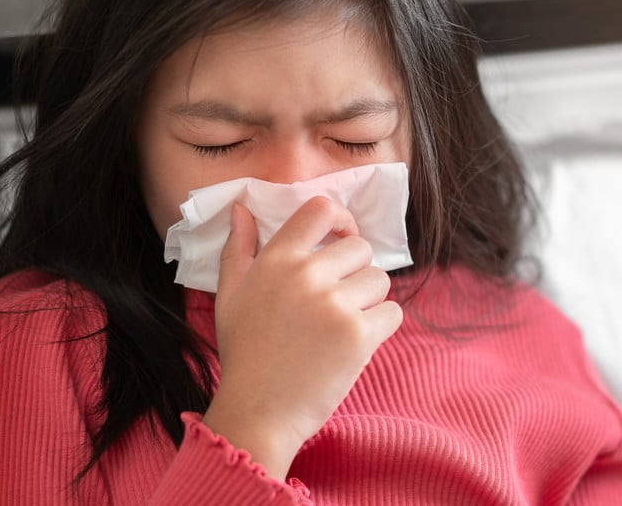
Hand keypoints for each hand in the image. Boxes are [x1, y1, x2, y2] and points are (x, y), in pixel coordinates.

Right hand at [201, 197, 402, 478]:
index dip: (341, 219)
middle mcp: (306, 275)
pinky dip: (381, 326)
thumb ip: (238, 248)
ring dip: (369, 299)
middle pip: (360, 248)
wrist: (258, 412)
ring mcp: (335, 304)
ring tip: (341, 325)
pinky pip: (392, 312)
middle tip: (336, 300)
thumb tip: (242, 208)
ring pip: (379, 280)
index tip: (343, 236)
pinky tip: (354, 343)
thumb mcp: (229, 296)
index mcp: (276, 260)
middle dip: (355, 270)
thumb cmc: (244, 354)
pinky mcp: (359, 335)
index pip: (321, 210)